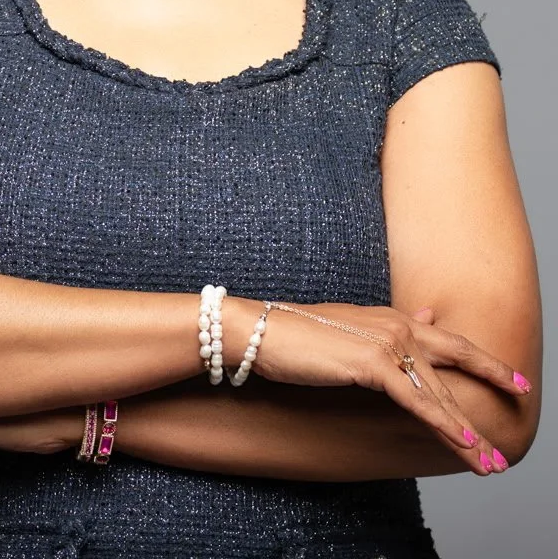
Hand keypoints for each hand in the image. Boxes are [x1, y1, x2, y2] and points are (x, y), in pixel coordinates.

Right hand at [234, 297, 530, 476]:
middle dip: (491, 387)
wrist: (260, 331)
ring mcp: (387, 342)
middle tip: (515, 413)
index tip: (515, 379)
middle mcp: (397, 324)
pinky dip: (443, 423)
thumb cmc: (296, 334)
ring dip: (467, 430)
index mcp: (392, 317)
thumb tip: (424, 318)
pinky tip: (462, 441)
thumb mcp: (349, 329)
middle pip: (456, 362)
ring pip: (439, 392)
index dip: (485, 361)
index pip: (449, 340)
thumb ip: (388, 329)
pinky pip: (417, 401)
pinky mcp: (372, 364)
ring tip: (489, 459)